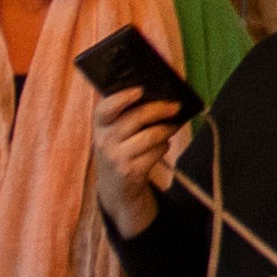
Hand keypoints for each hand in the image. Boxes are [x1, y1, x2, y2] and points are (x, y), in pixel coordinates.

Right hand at [85, 98, 190, 231]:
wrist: (114, 186)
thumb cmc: (121, 148)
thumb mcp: (114, 130)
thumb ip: (128, 111)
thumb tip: (163, 92)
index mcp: (100, 124)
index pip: (106, 108)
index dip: (122, 97)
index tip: (140, 90)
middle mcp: (104, 140)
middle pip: (138, 117)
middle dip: (161, 109)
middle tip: (176, 107)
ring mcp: (116, 157)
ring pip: (152, 135)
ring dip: (167, 129)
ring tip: (172, 127)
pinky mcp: (130, 171)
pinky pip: (156, 152)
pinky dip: (164, 147)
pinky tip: (161, 147)